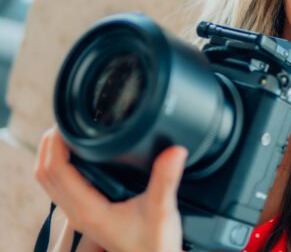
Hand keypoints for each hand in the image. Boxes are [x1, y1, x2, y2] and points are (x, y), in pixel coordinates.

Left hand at [34, 126, 187, 251]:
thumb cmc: (154, 245)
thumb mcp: (162, 209)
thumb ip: (166, 179)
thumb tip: (174, 151)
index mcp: (90, 210)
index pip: (57, 171)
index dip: (56, 144)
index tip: (65, 124)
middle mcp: (79, 213)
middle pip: (44, 175)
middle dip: (48, 146)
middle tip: (63, 122)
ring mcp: (80, 216)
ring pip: (49, 182)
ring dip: (50, 157)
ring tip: (66, 134)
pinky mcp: (87, 215)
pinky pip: (61, 188)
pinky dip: (60, 168)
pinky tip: (78, 157)